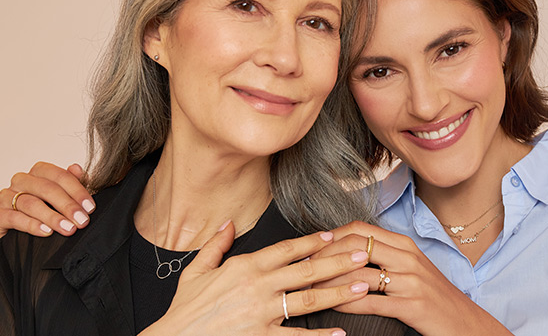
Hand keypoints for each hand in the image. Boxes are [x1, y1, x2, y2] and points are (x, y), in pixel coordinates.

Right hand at [0, 161, 92, 239]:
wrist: (22, 244)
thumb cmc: (46, 217)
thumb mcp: (64, 202)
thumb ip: (72, 185)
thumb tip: (77, 168)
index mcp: (38, 173)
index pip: (58, 175)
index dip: (77, 190)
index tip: (90, 208)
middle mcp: (21, 181)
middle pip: (45, 188)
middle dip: (67, 205)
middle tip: (82, 221)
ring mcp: (6, 197)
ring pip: (30, 203)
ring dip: (52, 217)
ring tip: (68, 229)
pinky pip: (12, 217)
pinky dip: (31, 224)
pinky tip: (46, 232)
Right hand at [142, 222, 369, 335]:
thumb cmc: (185, 308)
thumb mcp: (196, 271)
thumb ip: (216, 246)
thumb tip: (227, 223)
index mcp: (244, 267)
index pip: (285, 249)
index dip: (311, 242)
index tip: (332, 235)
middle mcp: (258, 287)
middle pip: (306, 270)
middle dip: (338, 261)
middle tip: (362, 254)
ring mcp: (262, 313)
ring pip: (308, 300)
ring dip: (338, 292)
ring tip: (362, 286)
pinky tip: (340, 333)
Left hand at [310, 222, 511, 335]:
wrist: (466, 323)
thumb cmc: (436, 298)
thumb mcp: (414, 270)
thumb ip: (388, 257)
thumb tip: (352, 252)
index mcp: (407, 246)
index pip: (361, 229)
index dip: (331, 236)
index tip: (312, 246)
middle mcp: (408, 259)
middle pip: (355, 245)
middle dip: (324, 255)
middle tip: (304, 267)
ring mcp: (411, 282)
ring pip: (359, 274)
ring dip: (329, 282)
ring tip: (310, 289)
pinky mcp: (412, 306)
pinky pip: (371, 302)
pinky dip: (346, 303)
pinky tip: (331, 306)